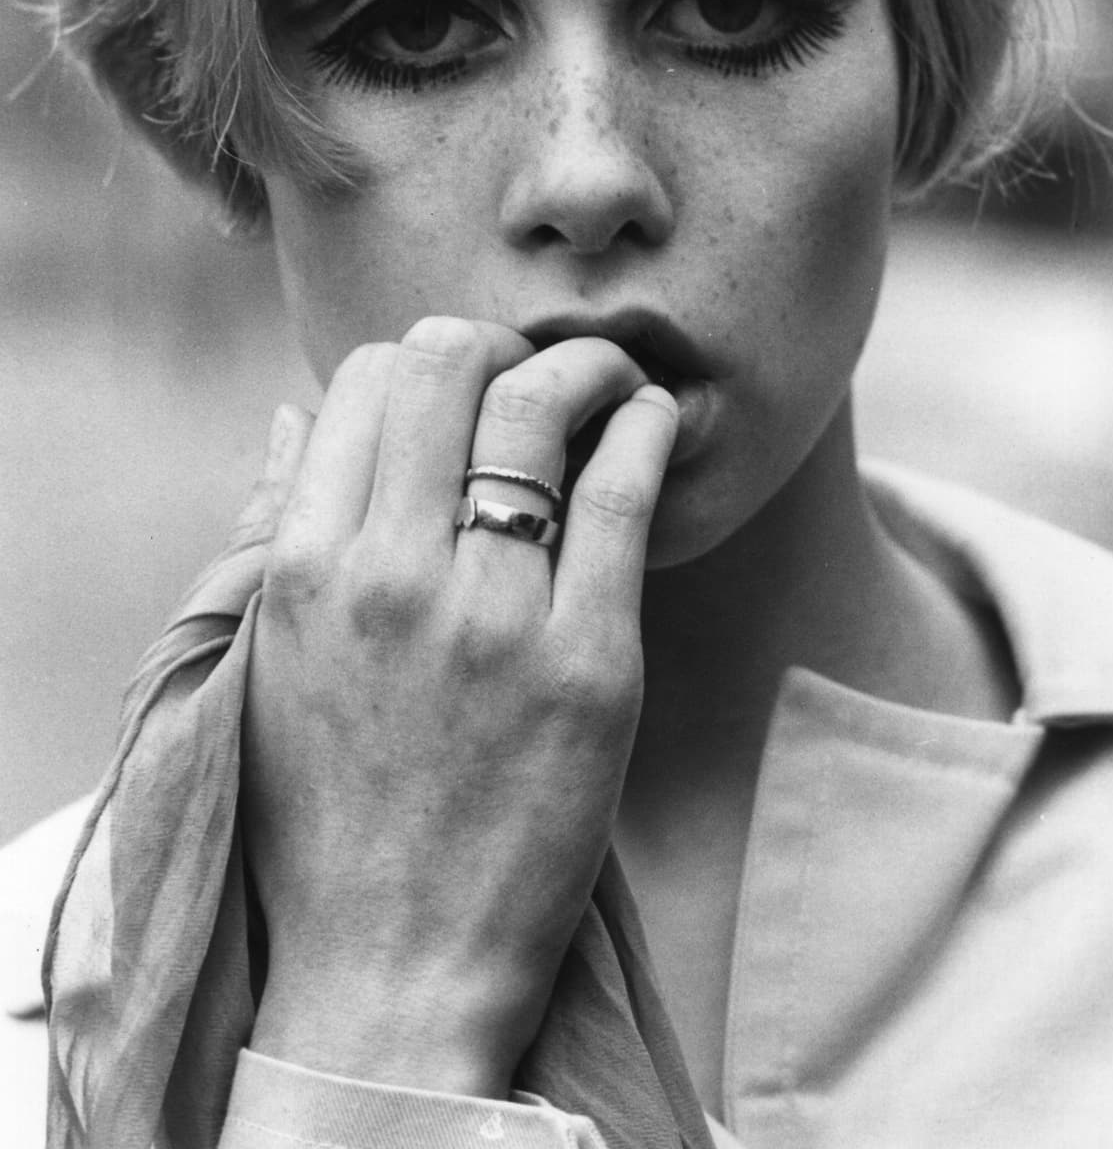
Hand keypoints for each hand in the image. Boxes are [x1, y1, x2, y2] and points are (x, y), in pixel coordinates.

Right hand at [240, 318, 677, 1096]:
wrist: (396, 966)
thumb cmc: (321, 814)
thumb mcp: (264, 667)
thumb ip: (272, 530)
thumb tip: (293, 412)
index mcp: (303, 569)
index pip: (362, 379)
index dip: (417, 360)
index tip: (458, 384)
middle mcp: (390, 576)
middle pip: (448, 364)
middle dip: (498, 341)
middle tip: (535, 368)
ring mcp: (493, 619)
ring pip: (540, 407)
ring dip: (587, 366)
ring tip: (611, 381)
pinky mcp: (590, 665)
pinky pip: (624, 495)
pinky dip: (646, 429)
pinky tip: (653, 422)